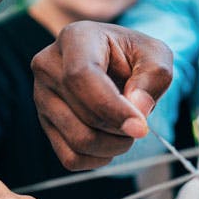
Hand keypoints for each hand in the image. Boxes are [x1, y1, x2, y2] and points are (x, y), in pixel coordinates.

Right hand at [32, 22, 172, 169]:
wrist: (115, 64)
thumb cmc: (136, 57)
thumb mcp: (157, 55)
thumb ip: (154, 76)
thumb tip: (137, 109)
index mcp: (75, 38)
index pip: (82, 77)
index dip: (112, 108)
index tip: (141, 127)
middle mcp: (48, 65)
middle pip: (84, 114)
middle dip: (121, 128)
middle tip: (140, 124)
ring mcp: (41, 96)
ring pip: (77, 140)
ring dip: (113, 145)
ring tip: (127, 131)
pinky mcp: (45, 123)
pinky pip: (70, 157)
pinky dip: (98, 159)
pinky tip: (110, 142)